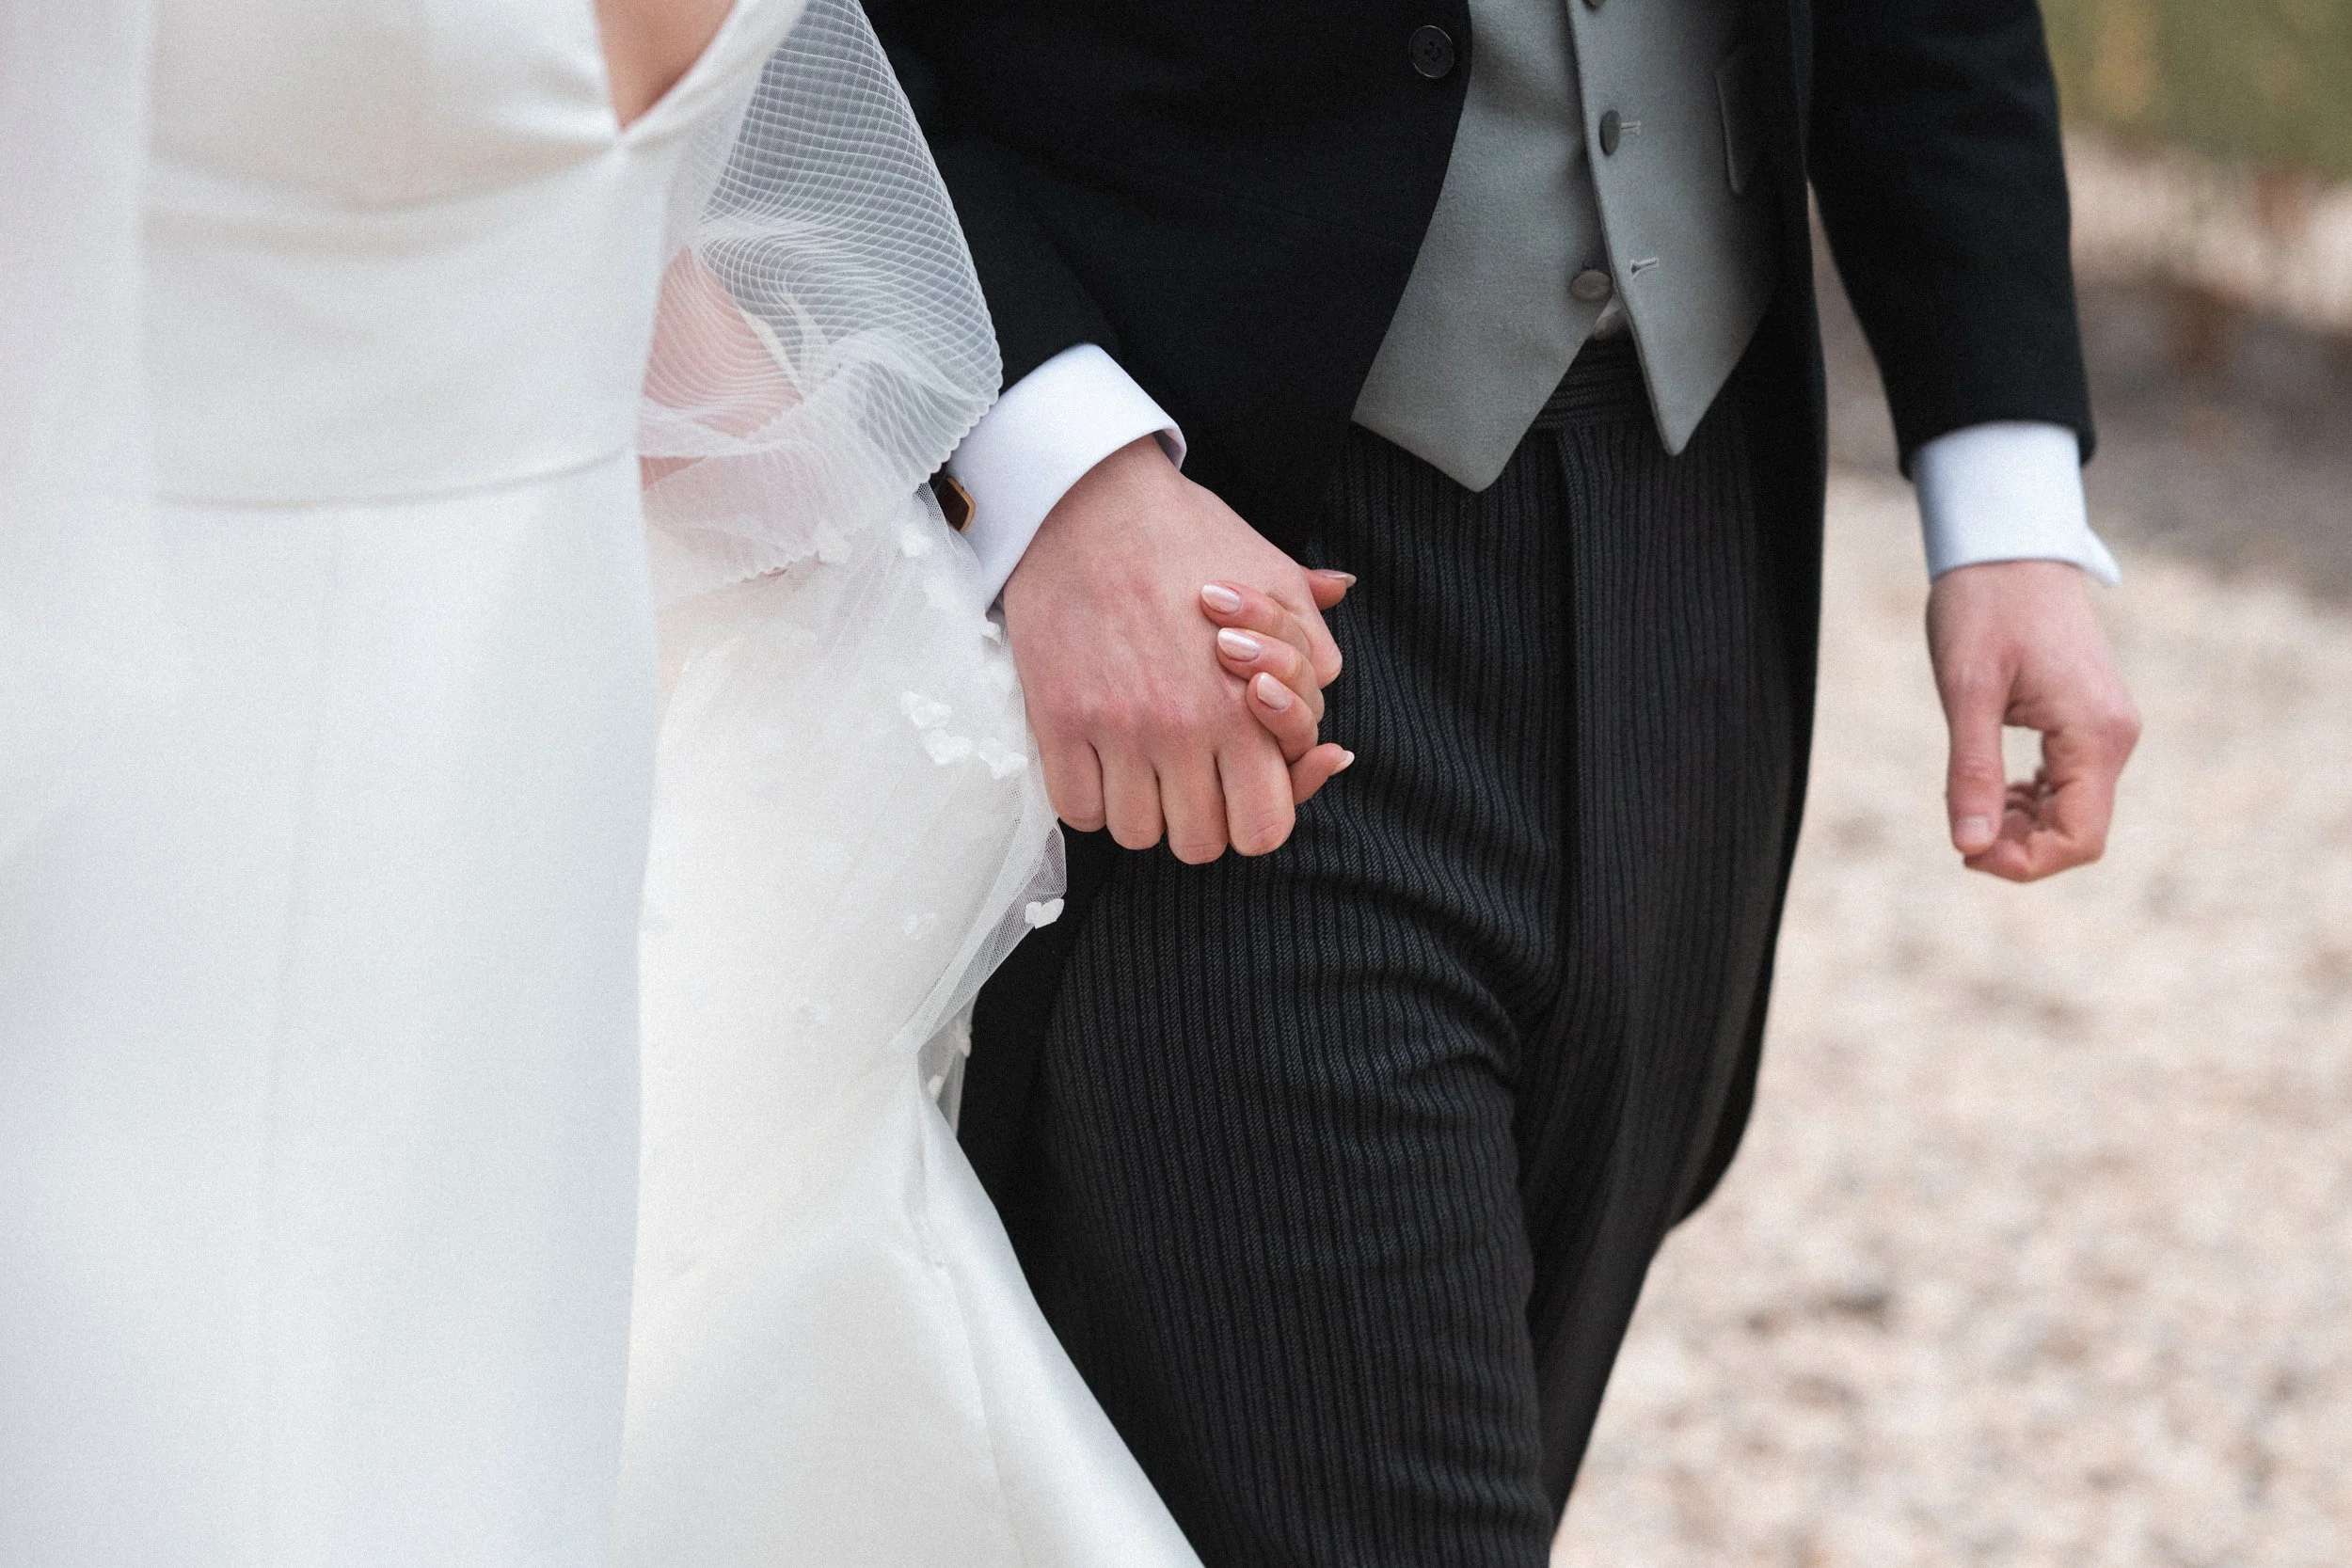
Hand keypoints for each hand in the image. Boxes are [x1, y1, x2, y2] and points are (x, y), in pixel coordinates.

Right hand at [1003, 436, 1343, 862]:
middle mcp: (1186, 726)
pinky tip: (1098, 760)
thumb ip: (1309, 640)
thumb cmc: (1185, 535)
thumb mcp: (1269, 575)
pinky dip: (1090, 798)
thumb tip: (1331, 692)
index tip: (1237, 787)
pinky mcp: (1058, 719)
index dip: (1256, 817)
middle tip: (1188, 779)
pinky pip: (1078, 810)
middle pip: (1200, 844)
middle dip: (1198, 819)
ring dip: (1141, 810)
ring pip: (1137, 834)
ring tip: (1141, 765)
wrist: (1088, 498)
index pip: (1266, 827)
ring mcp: (1118, 727)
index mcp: (1248, 702)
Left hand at [1926, 560, 2140, 881]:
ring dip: (2022, 824)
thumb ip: (1973, 772)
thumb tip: (1969, 846)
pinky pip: (2069, 783)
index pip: (2080, 839)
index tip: (1966, 852)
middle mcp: (2113, 737)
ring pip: (2074, 810)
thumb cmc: (1984, 608)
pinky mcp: (2088, 719)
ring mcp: (2105, 728)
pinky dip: (2030, 799)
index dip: (2025, 864)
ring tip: (1969, 800)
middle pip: (2080, 832)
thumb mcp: (1967, 692)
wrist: (2007, 548)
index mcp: (2094, 734)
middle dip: (2020, 847)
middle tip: (1958, 827)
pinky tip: (1990, 786)